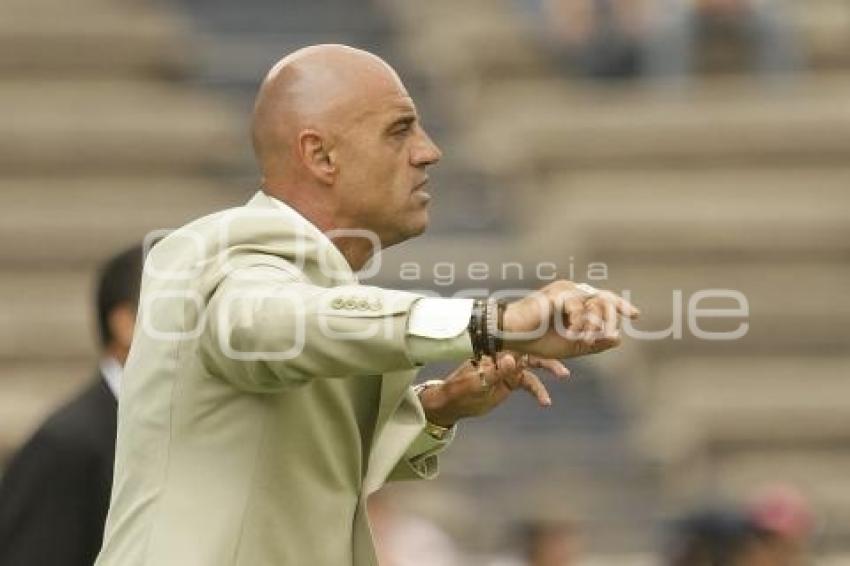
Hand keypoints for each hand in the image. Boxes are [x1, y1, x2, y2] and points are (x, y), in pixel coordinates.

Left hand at [418, 353, 569, 426]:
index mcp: (495, 350)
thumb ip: (495, 372)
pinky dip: (538, 391)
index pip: (518, 340)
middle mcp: (505, 356)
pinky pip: (529, 383)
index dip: (535, 336)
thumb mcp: (477, 382)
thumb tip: (512, 359)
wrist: (453, 404)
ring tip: (563, 374)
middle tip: (562, 352)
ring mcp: (509, 369)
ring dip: (548, 368)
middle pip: (531, 349)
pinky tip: (546, 401)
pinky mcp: (511, 382)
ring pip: (534, 365)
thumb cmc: (460, 389)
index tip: (551, 338)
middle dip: (548, 350)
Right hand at [502, 280, 638, 358]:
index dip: (620, 305)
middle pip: (604, 299)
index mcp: (576, 301)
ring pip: (593, 303)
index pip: (603, 299)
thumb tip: (618, 338)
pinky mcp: (557, 293)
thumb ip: (594, 342)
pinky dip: (578, 323)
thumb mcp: (572, 346)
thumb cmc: (538, 340)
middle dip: (609, 319)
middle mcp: (572, 291)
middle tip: (605, 336)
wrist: (513, 336)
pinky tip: (571, 334)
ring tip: (583, 340)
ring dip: (592, 325)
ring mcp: (565, 290)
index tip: (635, 315)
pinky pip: (579, 306)